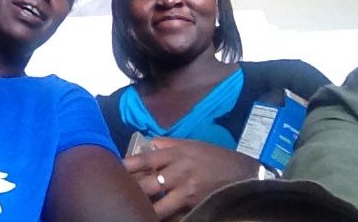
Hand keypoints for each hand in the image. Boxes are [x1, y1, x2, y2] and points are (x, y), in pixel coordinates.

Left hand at [123, 137, 258, 219]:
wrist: (245, 174)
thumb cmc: (216, 157)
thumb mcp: (192, 144)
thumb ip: (169, 144)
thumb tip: (149, 144)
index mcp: (176, 154)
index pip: (145, 159)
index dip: (127, 165)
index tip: (112, 168)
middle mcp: (179, 173)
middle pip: (148, 185)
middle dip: (132, 191)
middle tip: (117, 194)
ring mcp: (187, 193)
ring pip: (158, 207)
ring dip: (144, 209)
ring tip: (131, 210)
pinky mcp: (196, 208)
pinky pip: (175, 218)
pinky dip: (164, 219)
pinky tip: (152, 218)